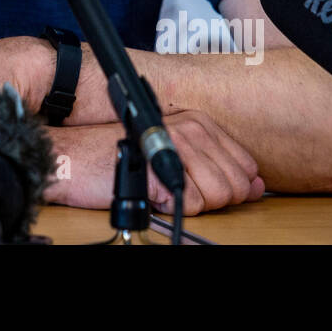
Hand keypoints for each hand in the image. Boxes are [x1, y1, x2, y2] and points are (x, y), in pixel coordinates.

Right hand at [46, 110, 264, 214]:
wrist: (74, 158)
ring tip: (163, 188)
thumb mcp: (175, 155)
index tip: (200, 184)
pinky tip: (152, 192)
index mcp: (198, 122)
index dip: (228, 186)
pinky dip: (171, 208)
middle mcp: (191, 129)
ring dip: (191, 203)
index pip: (246, 166)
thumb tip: (257, 186)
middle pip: (235, 186)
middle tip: (176, 188)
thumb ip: (218, 166)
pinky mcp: (162, 171)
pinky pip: (190, 206)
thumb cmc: (118, 156)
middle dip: (211, 198)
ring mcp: (178, 148)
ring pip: (218, 197)